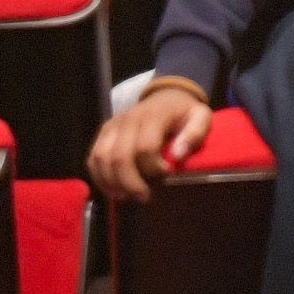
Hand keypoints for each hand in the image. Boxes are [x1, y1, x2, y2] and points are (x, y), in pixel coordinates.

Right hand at [90, 82, 212, 198]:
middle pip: (120, 157)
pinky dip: (99, 178)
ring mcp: (113, 125)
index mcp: (153, 116)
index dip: (153, 167)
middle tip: (144, 197)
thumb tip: (178, 156)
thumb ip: (194, 134)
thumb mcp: (200, 117)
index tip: (166, 174)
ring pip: (101, 159)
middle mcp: (128, 119)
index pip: (145, 147)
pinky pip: (93, 158)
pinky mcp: (104, 133)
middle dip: (130, 183)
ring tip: (128, 197)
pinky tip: (114, 190)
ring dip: (112, 183)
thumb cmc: (183, 113)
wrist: (166, 96)